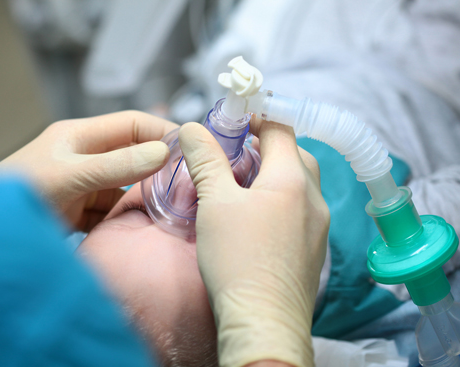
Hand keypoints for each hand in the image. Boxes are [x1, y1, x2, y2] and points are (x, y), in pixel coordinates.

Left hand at [0, 111, 177, 230]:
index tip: (188, 149)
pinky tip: (145, 228)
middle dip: (158, 169)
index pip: (132, 124)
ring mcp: (85, 185)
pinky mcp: (82, 211)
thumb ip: (116, 167)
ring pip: (127, 187)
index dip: (161, 132)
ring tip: (170, 212)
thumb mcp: (70, 176)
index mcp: (81, 136)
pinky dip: (129, 218)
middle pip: (134, 157)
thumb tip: (162, 153)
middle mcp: (87, 157)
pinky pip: (114, 211)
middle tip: (186, 185)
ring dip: (145, 198)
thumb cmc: (17, 191)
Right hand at [178, 118, 329, 366]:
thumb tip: (192, 128)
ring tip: (240, 185)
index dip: (257, 117)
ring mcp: (318, 226)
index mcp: (293, 180)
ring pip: (298, 184)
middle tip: (233, 154)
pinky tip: (255, 217)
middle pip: (294, 154)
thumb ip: (206, 160)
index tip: (233, 121)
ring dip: (273, 174)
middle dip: (265, 146)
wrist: (264, 322)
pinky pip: (300, 210)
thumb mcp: (214, 202)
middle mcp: (314, 199)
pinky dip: (280, 200)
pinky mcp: (313, 248)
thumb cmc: (238, 260)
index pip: (282, 128)